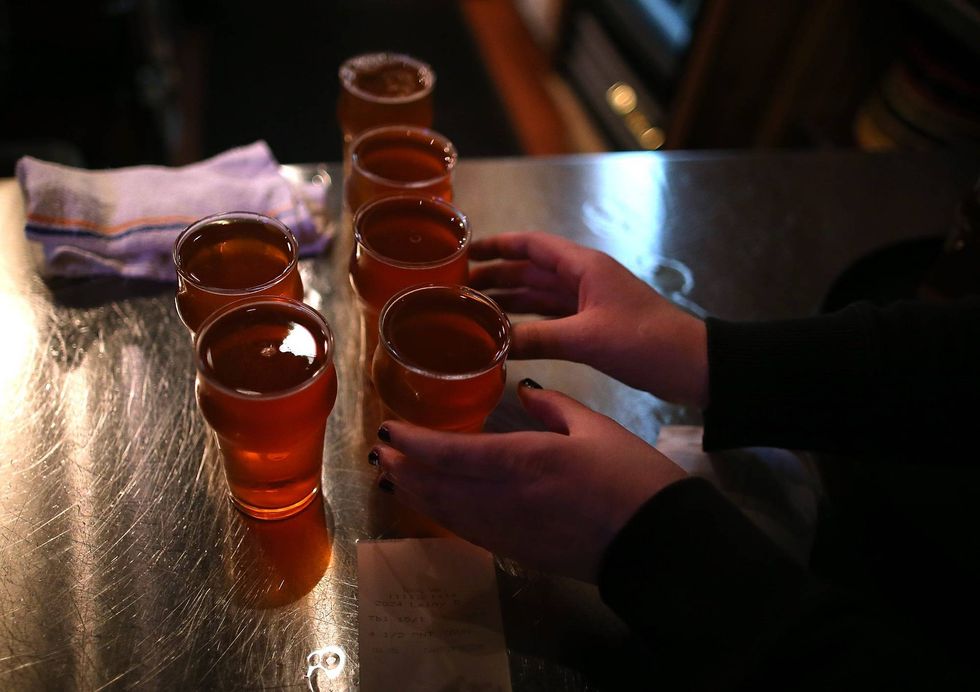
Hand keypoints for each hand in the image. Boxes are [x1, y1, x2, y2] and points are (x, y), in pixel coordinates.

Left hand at [370, 381, 687, 582]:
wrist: (658, 543)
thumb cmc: (634, 478)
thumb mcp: (595, 427)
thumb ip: (553, 406)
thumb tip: (525, 391)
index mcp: (525, 461)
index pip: (451, 453)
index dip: (413, 443)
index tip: (388, 429)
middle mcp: (506, 499)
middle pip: (437, 485)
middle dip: (403, 467)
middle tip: (380, 449)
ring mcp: (509, 530)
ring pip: (445, 511)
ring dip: (413, 493)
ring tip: (392, 475)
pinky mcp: (518, 550)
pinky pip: (466, 531)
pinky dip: (440, 514)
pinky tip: (431, 504)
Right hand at [470, 231, 708, 407]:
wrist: (692, 365)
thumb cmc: (646, 340)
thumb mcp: (587, 338)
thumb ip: (537, 338)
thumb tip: (491, 344)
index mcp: (583, 266)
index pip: (531, 245)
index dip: (497, 245)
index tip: (466, 251)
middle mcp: (583, 279)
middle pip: (530, 270)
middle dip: (495, 275)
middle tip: (457, 288)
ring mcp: (588, 303)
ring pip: (539, 296)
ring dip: (509, 300)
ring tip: (473, 310)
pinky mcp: (593, 326)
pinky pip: (550, 318)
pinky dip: (527, 323)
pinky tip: (506, 334)